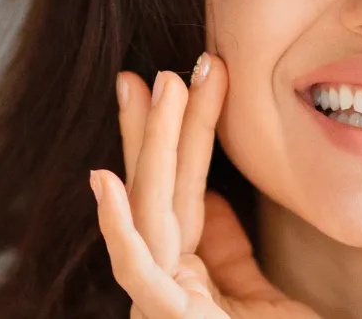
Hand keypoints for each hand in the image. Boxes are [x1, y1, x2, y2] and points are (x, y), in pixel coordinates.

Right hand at [91, 54, 318, 318]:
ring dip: (152, 144)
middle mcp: (162, 284)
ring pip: (151, 209)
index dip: (182, 135)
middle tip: (164, 67)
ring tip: (159, 86)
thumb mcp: (258, 296)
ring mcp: (158, 302)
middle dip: (157, 127)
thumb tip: (208, 198)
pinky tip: (103, 178)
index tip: (185, 79)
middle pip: (158, 191)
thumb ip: (228, 252)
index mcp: (180, 275)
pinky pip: (136, 269)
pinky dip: (118, 224)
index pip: (181, 192)